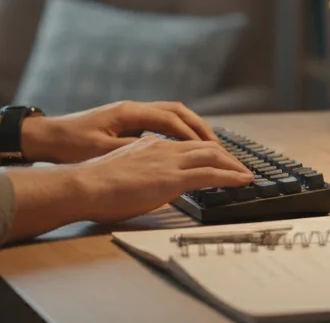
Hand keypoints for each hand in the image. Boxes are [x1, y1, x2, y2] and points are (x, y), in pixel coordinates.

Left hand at [27, 100, 218, 163]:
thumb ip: (134, 150)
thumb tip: (163, 155)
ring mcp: (131, 114)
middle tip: (220, 148)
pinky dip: (178, 133)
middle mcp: (134, 108)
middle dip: (201, 129)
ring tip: (209, 147)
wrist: (46, 137)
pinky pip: (162, 123)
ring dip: (192, 129)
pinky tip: (184, 149)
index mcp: (130, 112)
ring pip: (172, 116)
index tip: (212, 151)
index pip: (172, 119)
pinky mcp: (127, 123)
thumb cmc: (70, 144)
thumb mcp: (101, 150)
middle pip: (178, 112)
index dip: (193, 136)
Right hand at [69, 136, 253, 224]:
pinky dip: (231, 176)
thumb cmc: (92, 185)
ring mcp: (169, 161)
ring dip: (233, 165)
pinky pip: (211, 174)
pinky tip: (243, 181)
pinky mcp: (173, 177)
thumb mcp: (120, 171)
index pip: (185, 145)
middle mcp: (163, 148)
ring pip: (212, 156)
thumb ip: (137, 172)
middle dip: (225, 156)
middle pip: (204, 146)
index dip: (205, 151)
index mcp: (149, 144)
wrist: (83, 185)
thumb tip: (143, 184)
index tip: (216, 159)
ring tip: (245, 174)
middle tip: (238, 167)